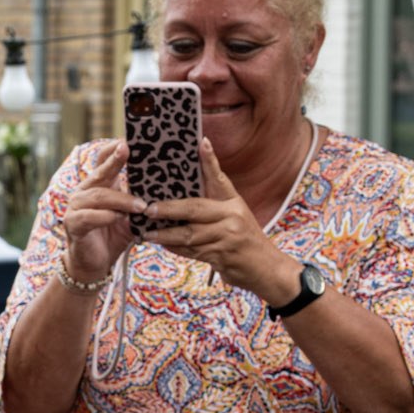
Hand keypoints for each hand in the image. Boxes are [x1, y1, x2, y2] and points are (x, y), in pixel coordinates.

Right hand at [59, 140, 137, 283]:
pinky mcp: (73, 225)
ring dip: (121, 200)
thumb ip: (141, 198)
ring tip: (141, 206)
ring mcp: (76, 208)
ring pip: (98, 196)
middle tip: (127, 148)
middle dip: (115, 161)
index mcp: (99, 184)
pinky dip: (105, 217)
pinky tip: (117, 218)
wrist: (92, 264)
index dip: (114, 148)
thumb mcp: (131, 214)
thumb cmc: (113, 235)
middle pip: (100, 172)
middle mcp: (84, 192)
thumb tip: (168, 185)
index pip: (103, 159)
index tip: (130, 139)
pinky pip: (88, 217)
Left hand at [143, 137, 295, 298]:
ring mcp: (227, 236)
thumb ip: (214, 207)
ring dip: (165, 235)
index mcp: (234, 202)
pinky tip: (161, 245)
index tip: (201, 143)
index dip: (210, 161)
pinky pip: (191, 251)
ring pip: (189, 234)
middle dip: (169, 209)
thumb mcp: (235, 217)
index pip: (219, 178)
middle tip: (148, 208)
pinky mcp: (221, 255)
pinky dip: (175, 249)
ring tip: (147, 233)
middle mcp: (232, 216)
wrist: (266, 269)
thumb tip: (182, 197)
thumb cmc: (245, 240)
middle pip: (195, 208)